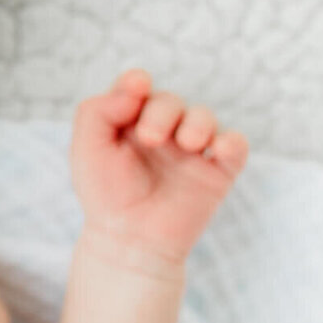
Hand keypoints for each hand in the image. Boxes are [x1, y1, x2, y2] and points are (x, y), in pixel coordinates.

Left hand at [70, 69, 248, 263]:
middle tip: (150, 139)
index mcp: (129, 123)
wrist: (129, 240)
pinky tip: (214, 150)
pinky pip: (235, 145)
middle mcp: (162, 131)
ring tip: (186, 144)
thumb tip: (137, 87)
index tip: (137, 86)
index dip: (137, 81)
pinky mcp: (216, 171)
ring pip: (204, 117)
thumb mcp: (87, 149)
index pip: (138, 88)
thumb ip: (98, 111)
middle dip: (162, 111)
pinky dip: (231, 141)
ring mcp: (191, 151)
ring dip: (198, 122)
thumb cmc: (105, 194)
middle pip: (170, 101)